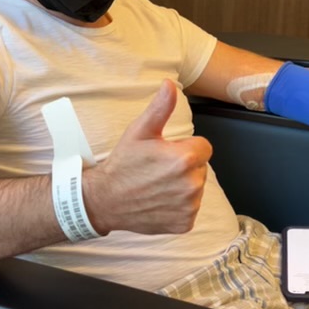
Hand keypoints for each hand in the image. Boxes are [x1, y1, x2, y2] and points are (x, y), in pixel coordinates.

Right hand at [82, 79, 212, 234]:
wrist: (105, 200)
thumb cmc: (123, 165)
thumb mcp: (140, 131)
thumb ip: (160, 108)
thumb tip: (170, 85)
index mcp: (184, 158)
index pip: (203, 147)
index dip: (185, 148)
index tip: (166, 153)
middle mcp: (191, 184)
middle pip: (200, 167)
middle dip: (185, 166)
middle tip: (158, 169)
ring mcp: (189, 206)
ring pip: (197, 188)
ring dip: (183, 186)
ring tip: (157, 185)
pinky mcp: (185, 223)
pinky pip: (191, 208)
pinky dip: (179, 206)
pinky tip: (159, 200)